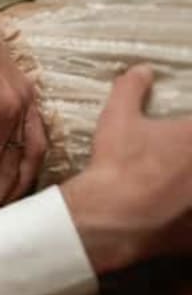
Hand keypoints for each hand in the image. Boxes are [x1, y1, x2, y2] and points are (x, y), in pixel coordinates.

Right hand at [61, 66, 191, 274]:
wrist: (110, 216)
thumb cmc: (117, 164)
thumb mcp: (117, 119)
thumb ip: (130, 90)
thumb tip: (141, 69)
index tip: (187, 135)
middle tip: (182, 159)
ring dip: (191, 189)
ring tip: (184, 188)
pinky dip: (188, 225)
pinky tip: (180, 218)